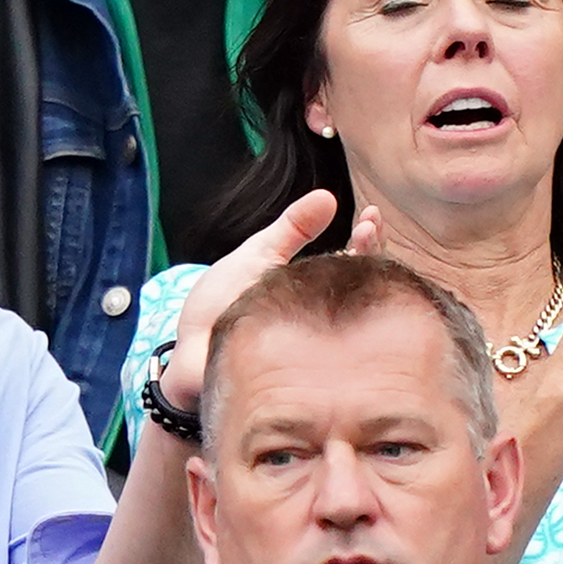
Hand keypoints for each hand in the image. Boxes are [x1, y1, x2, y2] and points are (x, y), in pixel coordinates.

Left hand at [154, 190, 380, 420]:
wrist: (189, 346)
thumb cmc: (222, 300)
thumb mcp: (259, 253)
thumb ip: (293, 228)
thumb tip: (328, 196)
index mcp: (315, 285)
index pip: (353, 260)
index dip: (368, 239)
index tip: (371, 215)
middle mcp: (325, 314)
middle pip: (365, 282)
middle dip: (372, 251)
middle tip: (370, 228)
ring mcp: (321, 341)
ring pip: (357, 313)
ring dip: (365, 277)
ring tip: (364, 241)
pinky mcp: (307, 367)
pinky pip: (333, 346)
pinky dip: (344, 320)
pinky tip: (349, 295)